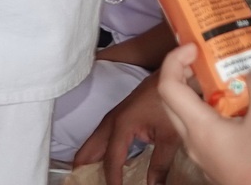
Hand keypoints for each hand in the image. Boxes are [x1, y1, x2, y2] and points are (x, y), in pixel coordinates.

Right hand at [74, 70, 184, 184]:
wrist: (170, 76)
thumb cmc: (170, 103)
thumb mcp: (169, 136)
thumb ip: (160, 164)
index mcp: (122, 125)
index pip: (111, 160)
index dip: (111, 180)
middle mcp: (111, 122)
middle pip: (88, 150)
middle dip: (82, 168)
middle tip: (79, 181)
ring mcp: (111, 119)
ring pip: (92, 144)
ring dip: (88, 161)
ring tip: (85, 178)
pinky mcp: (116, 118)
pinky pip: (99, 139)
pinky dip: (96, 153)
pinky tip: (99, 165)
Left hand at [151, 46, 250, 184]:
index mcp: (198, 126)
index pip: (168, 87)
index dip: (175, 60)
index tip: (194, 47)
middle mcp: (192, 140)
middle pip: (171, 100)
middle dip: (181, 74)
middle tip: (201, 58)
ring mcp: (201, 153)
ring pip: (186, 116)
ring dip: (196, 93)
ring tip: (220, 78)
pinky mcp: (212, 160)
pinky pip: (201, 129)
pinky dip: (209, 111)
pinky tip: (234, 106)